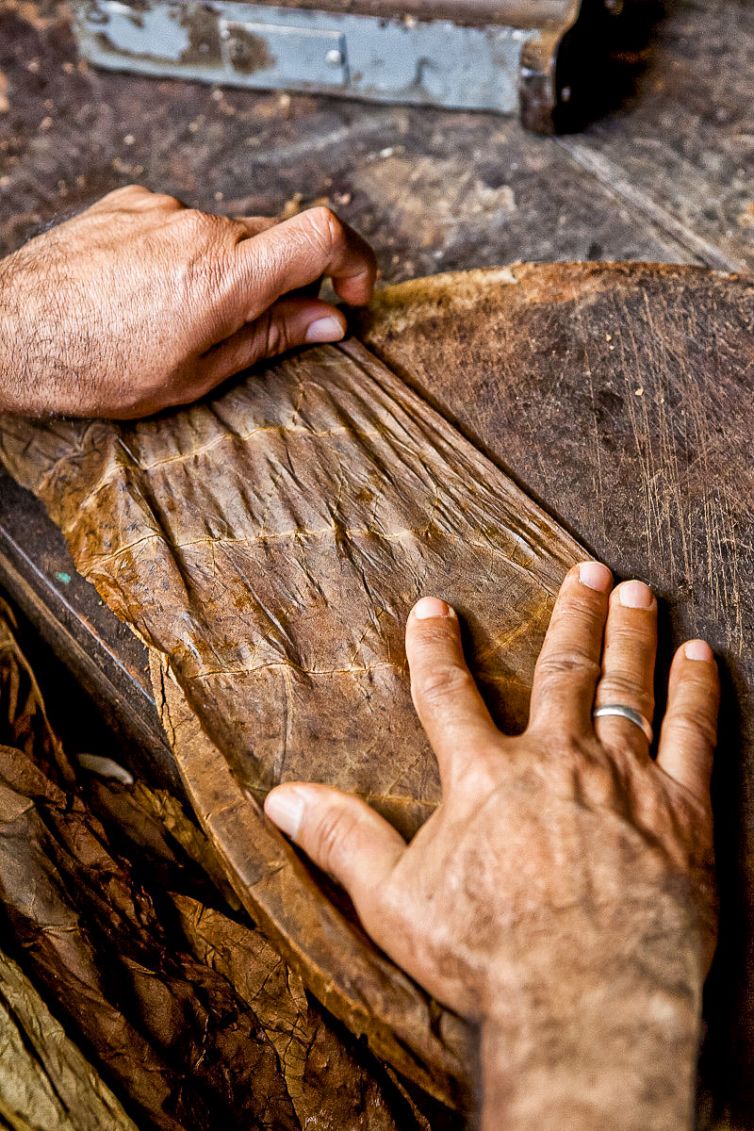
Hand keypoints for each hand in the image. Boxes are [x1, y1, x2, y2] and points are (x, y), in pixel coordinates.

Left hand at [0, 185, 375, 417]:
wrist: (10, 332)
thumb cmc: (96, 367)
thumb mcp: (197, 374)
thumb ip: (271, 338)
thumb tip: (328, 321)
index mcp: (224, 277)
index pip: (322, 234)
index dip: (356, 261)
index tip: (352, 295)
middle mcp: (199, 228)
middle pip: (278, 237)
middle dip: (286, 281)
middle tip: (265, 327)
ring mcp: (162, 209)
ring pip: (229, 234)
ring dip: (229, 271)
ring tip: (182, 317)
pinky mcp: (131, 201)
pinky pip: (184, 223)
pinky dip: (187, 255)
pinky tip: (151, 292)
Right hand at [265, 562, 718, 1129]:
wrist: (588, 999)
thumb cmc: (488, 955)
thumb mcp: (393, 900)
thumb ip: (342, 839)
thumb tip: (280, 799)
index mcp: (485, 776)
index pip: (447, 692)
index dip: (434, 645)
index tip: (433, 607)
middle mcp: (556, 759)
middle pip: (561, 669)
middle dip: (572, 614)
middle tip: (585, 569)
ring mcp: (623, 778)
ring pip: (626, 685)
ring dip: (630, 633)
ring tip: (636, 590)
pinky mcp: (681, 810)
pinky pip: (692, 733)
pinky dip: (696, 690)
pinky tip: (701, 655)